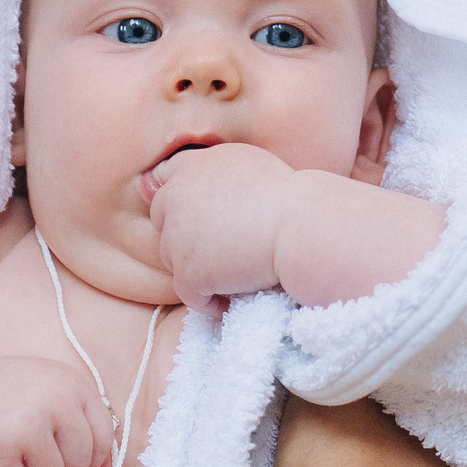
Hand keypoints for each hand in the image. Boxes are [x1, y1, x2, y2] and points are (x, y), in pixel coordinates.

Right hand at [0, 355, 113, 466]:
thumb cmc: (8, 399)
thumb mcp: (53, 399)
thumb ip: (86, 433)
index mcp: (73, 385)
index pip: (102, 443)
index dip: (84, 459)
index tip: (58, 451)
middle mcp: (54, 401)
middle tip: (26, 452)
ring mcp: (26, 426)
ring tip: (10, 456)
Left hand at [144, 143, 299, 312]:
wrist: (303, 226)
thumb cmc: (289, 197)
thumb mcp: (245, 162)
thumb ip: (210, 169)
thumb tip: (175, 185)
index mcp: (191, 166)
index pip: (164, 181)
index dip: (181, 203)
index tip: (203, 219)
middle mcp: (176, 196)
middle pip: (162, 223)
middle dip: (183, 237)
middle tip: (219, 251)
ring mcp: (178, 236)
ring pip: (172, 260)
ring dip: (196, 269)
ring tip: (229, 277)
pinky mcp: (189, 272)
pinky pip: (190, 294)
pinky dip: (208, 302)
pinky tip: (229, 304)